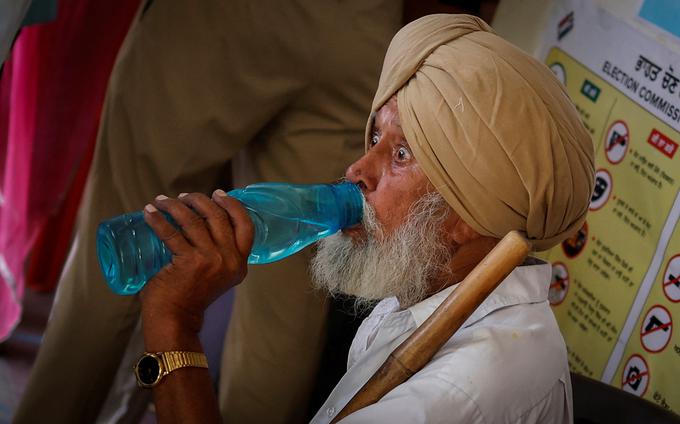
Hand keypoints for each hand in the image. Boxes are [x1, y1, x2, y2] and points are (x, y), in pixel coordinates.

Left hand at [140, 190, 253, 333]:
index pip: (245, 225)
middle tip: (183, 197)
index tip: (218, 193)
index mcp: (240, 263)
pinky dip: (158, 219)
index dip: (232, 205)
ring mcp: (210, 260)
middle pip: (218, 216)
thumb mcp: (216, 275)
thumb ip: (216, 254)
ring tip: (162, 201)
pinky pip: (171, 232)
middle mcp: (229, 260)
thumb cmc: (190, 297)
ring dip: (175, 205)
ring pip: (193, 220)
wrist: (176, 321)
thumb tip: (200, 222)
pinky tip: (149, 212)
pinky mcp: (189, 262)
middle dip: (199, 200)